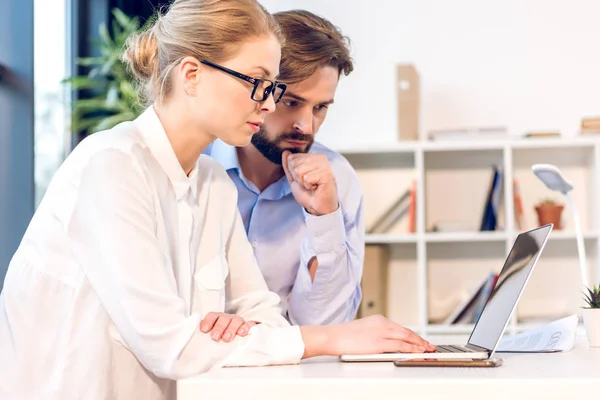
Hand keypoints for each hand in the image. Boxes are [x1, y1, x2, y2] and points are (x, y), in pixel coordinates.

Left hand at [199, 312, 256, 342]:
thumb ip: (204, 340)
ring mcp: (239, 322)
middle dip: (219, 327)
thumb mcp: (212, 338)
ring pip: (236, 320)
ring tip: (227, 338)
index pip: (212, 316)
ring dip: (231, 329)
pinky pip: (249, 324)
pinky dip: (246, 327)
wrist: (239, 338)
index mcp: (217, 319)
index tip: (204, 330)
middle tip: (215, 337)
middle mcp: (228, 319)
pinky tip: (243, 333)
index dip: (208, 321)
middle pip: (223, 318)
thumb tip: (192, 348)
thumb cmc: (222, 338)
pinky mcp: (249, 326)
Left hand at [282, 151, 337, 215]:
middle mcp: (320, 158)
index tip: (303, 179)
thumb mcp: (294, 178)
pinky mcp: (326, 173)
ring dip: (303, 182)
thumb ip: (289, 165)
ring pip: (300, 170)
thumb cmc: (307, 193)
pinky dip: (309, 186)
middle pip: (295, 163)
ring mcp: (324, 165)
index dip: (293, 172)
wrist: (317, 207)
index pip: (292, 158)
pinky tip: (317, 187)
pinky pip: (307, 178)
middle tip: (308, 183)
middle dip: (298, 177)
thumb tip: (285, 152)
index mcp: (313, 157)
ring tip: (312, 185)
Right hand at [300, 315, 435, 357]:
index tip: (421, 340)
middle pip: (407, 332)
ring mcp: (380, 333)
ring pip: (406, 338)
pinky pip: (399, 346)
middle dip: (420, 340)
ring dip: (418, 345)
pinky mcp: (377, 343)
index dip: (413, 335)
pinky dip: (410, 349)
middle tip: (429, 346)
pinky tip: (416, 352)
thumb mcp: (364, 330)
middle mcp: (381, 323)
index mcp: (378, 319)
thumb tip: (387, 343)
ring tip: (427, 350)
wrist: (332, 336)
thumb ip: (377, 333)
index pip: (401, 328)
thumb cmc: (344, 335)